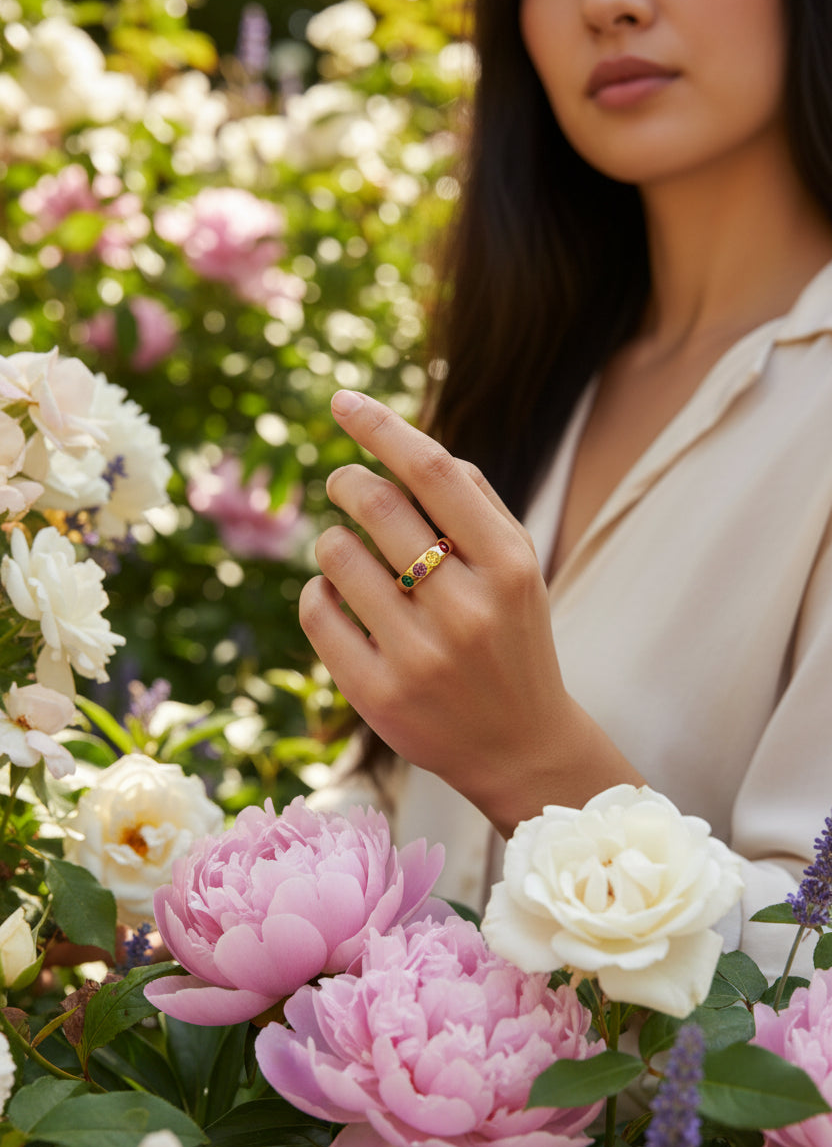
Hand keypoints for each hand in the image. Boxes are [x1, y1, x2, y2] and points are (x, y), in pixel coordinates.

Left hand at [299, 391, 640, 833]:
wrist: (520, 745)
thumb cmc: (511, 639)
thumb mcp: (517, 569)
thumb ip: (473, 505)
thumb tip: (406, 444)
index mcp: (508, 564)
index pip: (433, 470)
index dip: (381, 427)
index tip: (342, 400)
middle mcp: (467, 607)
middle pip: (375, 504)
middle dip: (346, 482)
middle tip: (343, 485)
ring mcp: (419, 654)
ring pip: (336, 555)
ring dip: (332, 541)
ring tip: (350, 556)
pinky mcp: (378, 693)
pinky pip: (318, 612)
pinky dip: (318, 592)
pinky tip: (339, 599)